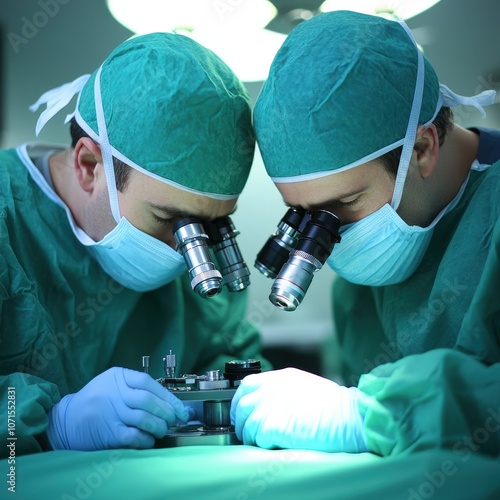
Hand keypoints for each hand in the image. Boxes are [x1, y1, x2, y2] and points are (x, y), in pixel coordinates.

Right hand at [47, 367, 188, 450]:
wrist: (66, 419)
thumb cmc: (95, 400)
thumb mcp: (111, 382)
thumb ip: (134, 386)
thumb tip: (166, 400)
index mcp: (118, 376)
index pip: (148, 382)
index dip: (167, 396)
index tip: (180, 407)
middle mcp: (115, 392)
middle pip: (148, 401)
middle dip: (167, 412)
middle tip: (175, 419)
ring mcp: (111, 412)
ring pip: (144, 418)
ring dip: (159, 426)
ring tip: (163, 430)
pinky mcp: (108, 432)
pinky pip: (134, 436)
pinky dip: (146, 439)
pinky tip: (149, 440)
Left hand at [230, 368, 367, 452]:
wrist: (348, 416)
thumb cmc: (334, 405)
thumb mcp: (304, 385)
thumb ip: (283, 389)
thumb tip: (270, 402)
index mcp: (279, 377)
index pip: (247, 385)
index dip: (241, 400)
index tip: (243, 412)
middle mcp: (271, 388)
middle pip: (242, 404)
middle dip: (242, 420)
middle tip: (248, 432)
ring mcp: (270, 406)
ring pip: (246, 424)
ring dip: (252, 436)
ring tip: (265, 442)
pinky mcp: (272, 426)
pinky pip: (257, 439)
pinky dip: (263, 444)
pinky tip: (276, 444)